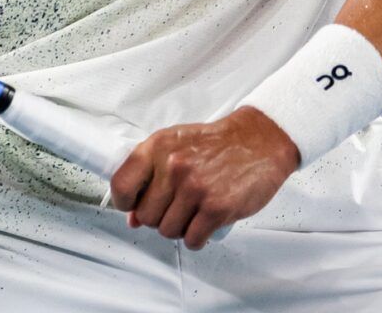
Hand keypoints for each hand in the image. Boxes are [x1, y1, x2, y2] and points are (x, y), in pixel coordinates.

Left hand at [108, 105, 300, 248]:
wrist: (258, 141)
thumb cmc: (217, 144)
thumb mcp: (176, 147)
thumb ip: (151, 176)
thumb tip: (132, 216)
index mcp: (158, 147)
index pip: (122, 185)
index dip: (125, 203)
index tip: (133, 206)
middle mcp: (174, 166)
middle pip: (146, 216)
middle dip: (160, 217)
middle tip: (177, 207)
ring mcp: (195, 188)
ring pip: (168, 231)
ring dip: (180, 228)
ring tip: (194, 213)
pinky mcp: (216, 207)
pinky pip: (192, 239)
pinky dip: (198, 238)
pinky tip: (205, 224)